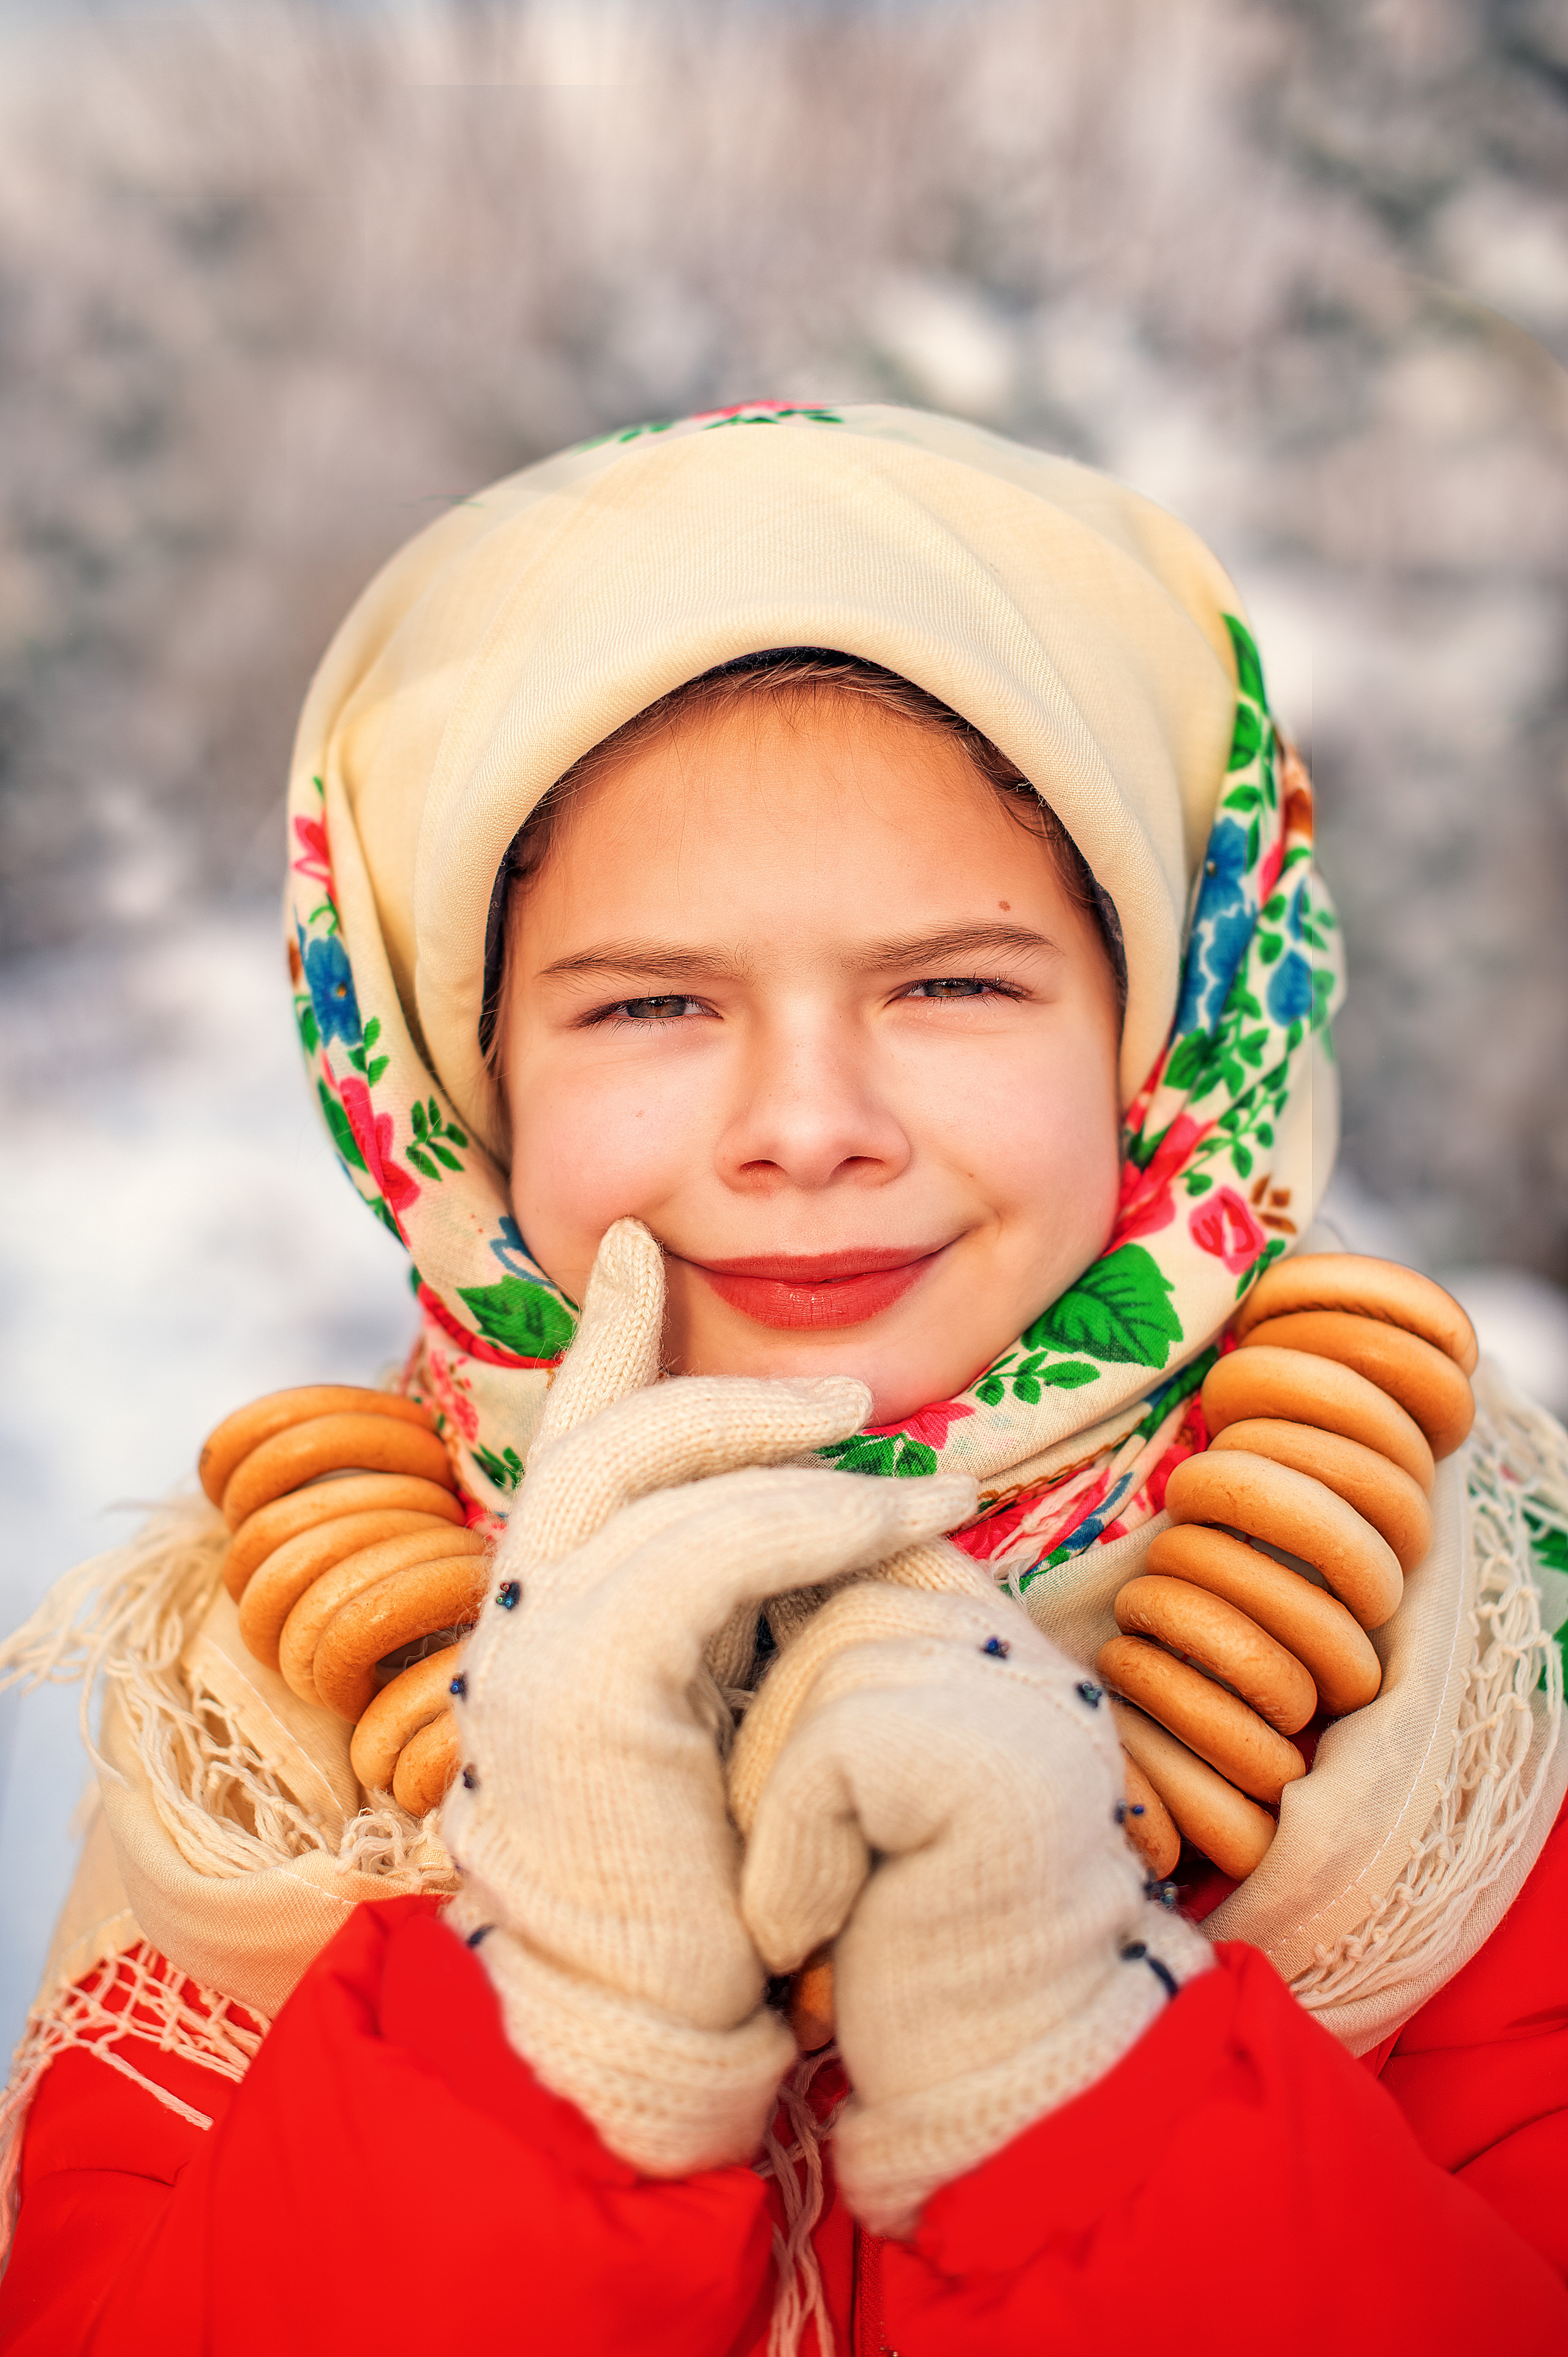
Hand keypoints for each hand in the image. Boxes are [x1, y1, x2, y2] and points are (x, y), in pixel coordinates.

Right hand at [443, 1219, 977, 2175]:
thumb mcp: (718, 1703)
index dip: (603, 1329)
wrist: (649, 2022)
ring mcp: (531, 1635)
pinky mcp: (578, 1675)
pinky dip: (811, 1519)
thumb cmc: (709, 1875)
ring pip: (653, 1467)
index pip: (572, 1436)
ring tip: (922, 1479)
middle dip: (731, 1390)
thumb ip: (730, 1609)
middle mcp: (518, 1604)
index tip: (634, 1241)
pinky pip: (704, 1545)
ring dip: (798, 1453)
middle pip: (609, 1430)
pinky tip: (894, 1530)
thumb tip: (817, 1514)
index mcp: (549, 1603)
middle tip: (856, 1400)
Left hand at [733, 1578, 1212, 2233]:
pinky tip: (809, 1932)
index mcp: (996, 1642)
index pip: (863, 1549)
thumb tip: (735, 1575)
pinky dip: (793, 1848)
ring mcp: (1031, 1701)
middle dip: (766, 1730)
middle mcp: (1031, 1655)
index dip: (777, 1625)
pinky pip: (838, 1743)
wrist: (980, 2097)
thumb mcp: (848, 1790)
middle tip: (789, 1865)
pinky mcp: (1002, 1767)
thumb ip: (826, 1677)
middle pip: (832, 1592)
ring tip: (804, 1903)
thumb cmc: (894, 1946)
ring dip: (773, 1796)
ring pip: (828, 1654)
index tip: (767, 1755)